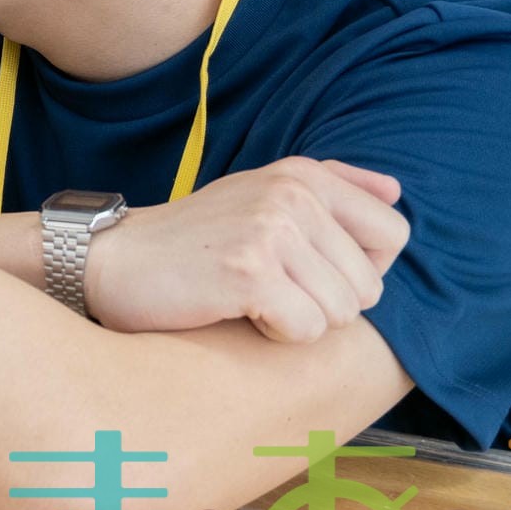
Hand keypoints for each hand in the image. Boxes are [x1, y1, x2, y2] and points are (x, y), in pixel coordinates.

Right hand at [84, 158, 408, 342]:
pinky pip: (307, 330)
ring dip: (298, 320)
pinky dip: (274, 335)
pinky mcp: (249, 271)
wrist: (113, 260)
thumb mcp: (260, 195)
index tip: (307, 269)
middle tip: (267, 287)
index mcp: (302, 174)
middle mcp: (292, 193)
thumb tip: (397, 192)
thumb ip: (332, 188)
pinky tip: (235, 311)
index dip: (359, 268)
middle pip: (370, 285)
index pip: (393, 234)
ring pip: (342, 313)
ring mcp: (271, 230)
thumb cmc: (192, 240)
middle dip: (325, 303)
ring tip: (249, 298)